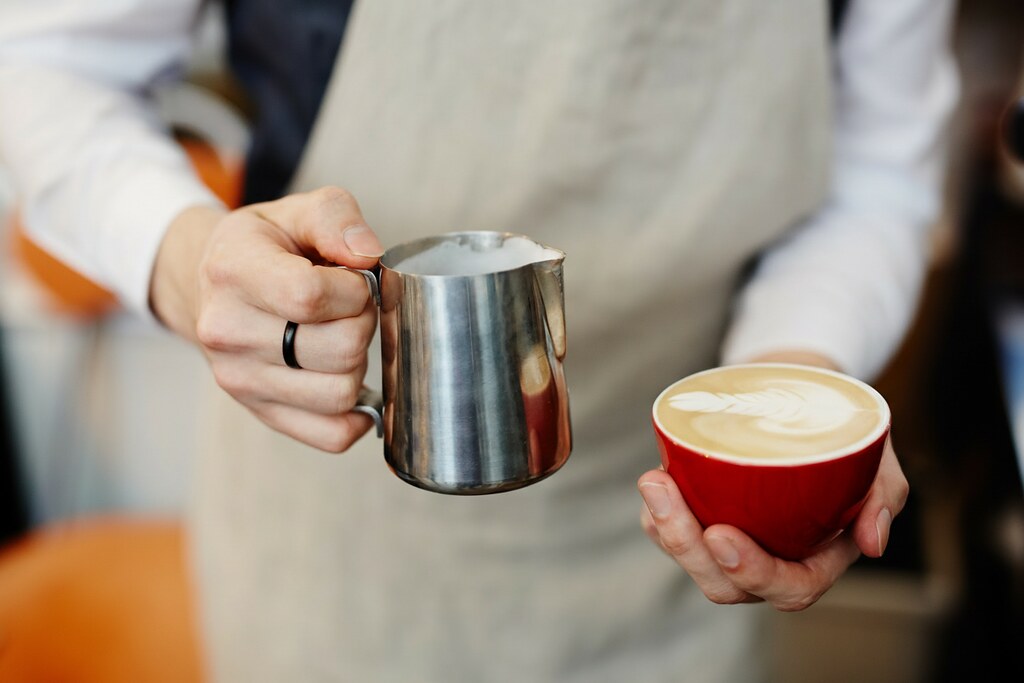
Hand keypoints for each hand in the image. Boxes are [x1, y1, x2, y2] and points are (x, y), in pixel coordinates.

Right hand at [149, 187, 384, 451]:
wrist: (215, 285)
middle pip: (338, 349)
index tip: (355, 281)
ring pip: (340, 394)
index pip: (310, 296)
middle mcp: (226, 331)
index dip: (354, 290)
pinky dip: (356, 415)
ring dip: (359, 365)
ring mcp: (239, 378)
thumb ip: (338, 219)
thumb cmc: (268, 247)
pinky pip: (330, 435)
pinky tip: (349, 381)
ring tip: (341, 336)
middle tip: (351, 308)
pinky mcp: (259, 411)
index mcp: (232, 270)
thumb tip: (369, 255)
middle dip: (363, 324)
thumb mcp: (299, 212)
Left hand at [637, 352, 909, 610]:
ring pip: (691, 559)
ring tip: (654, 482)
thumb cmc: (842, 435)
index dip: (753, 572)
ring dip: (665, 528)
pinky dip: (657, 514)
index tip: (721, 535)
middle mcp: (770, 560)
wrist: (803, 397)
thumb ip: (882, 498)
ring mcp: (732, 542)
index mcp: (815, 560)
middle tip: (665, 495)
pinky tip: (656, 480)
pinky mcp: (702, 518)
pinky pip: (670, 533)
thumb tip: (873, 543)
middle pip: (724, 583)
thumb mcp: (877, 461)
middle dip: (688, 548)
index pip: (787, 587)